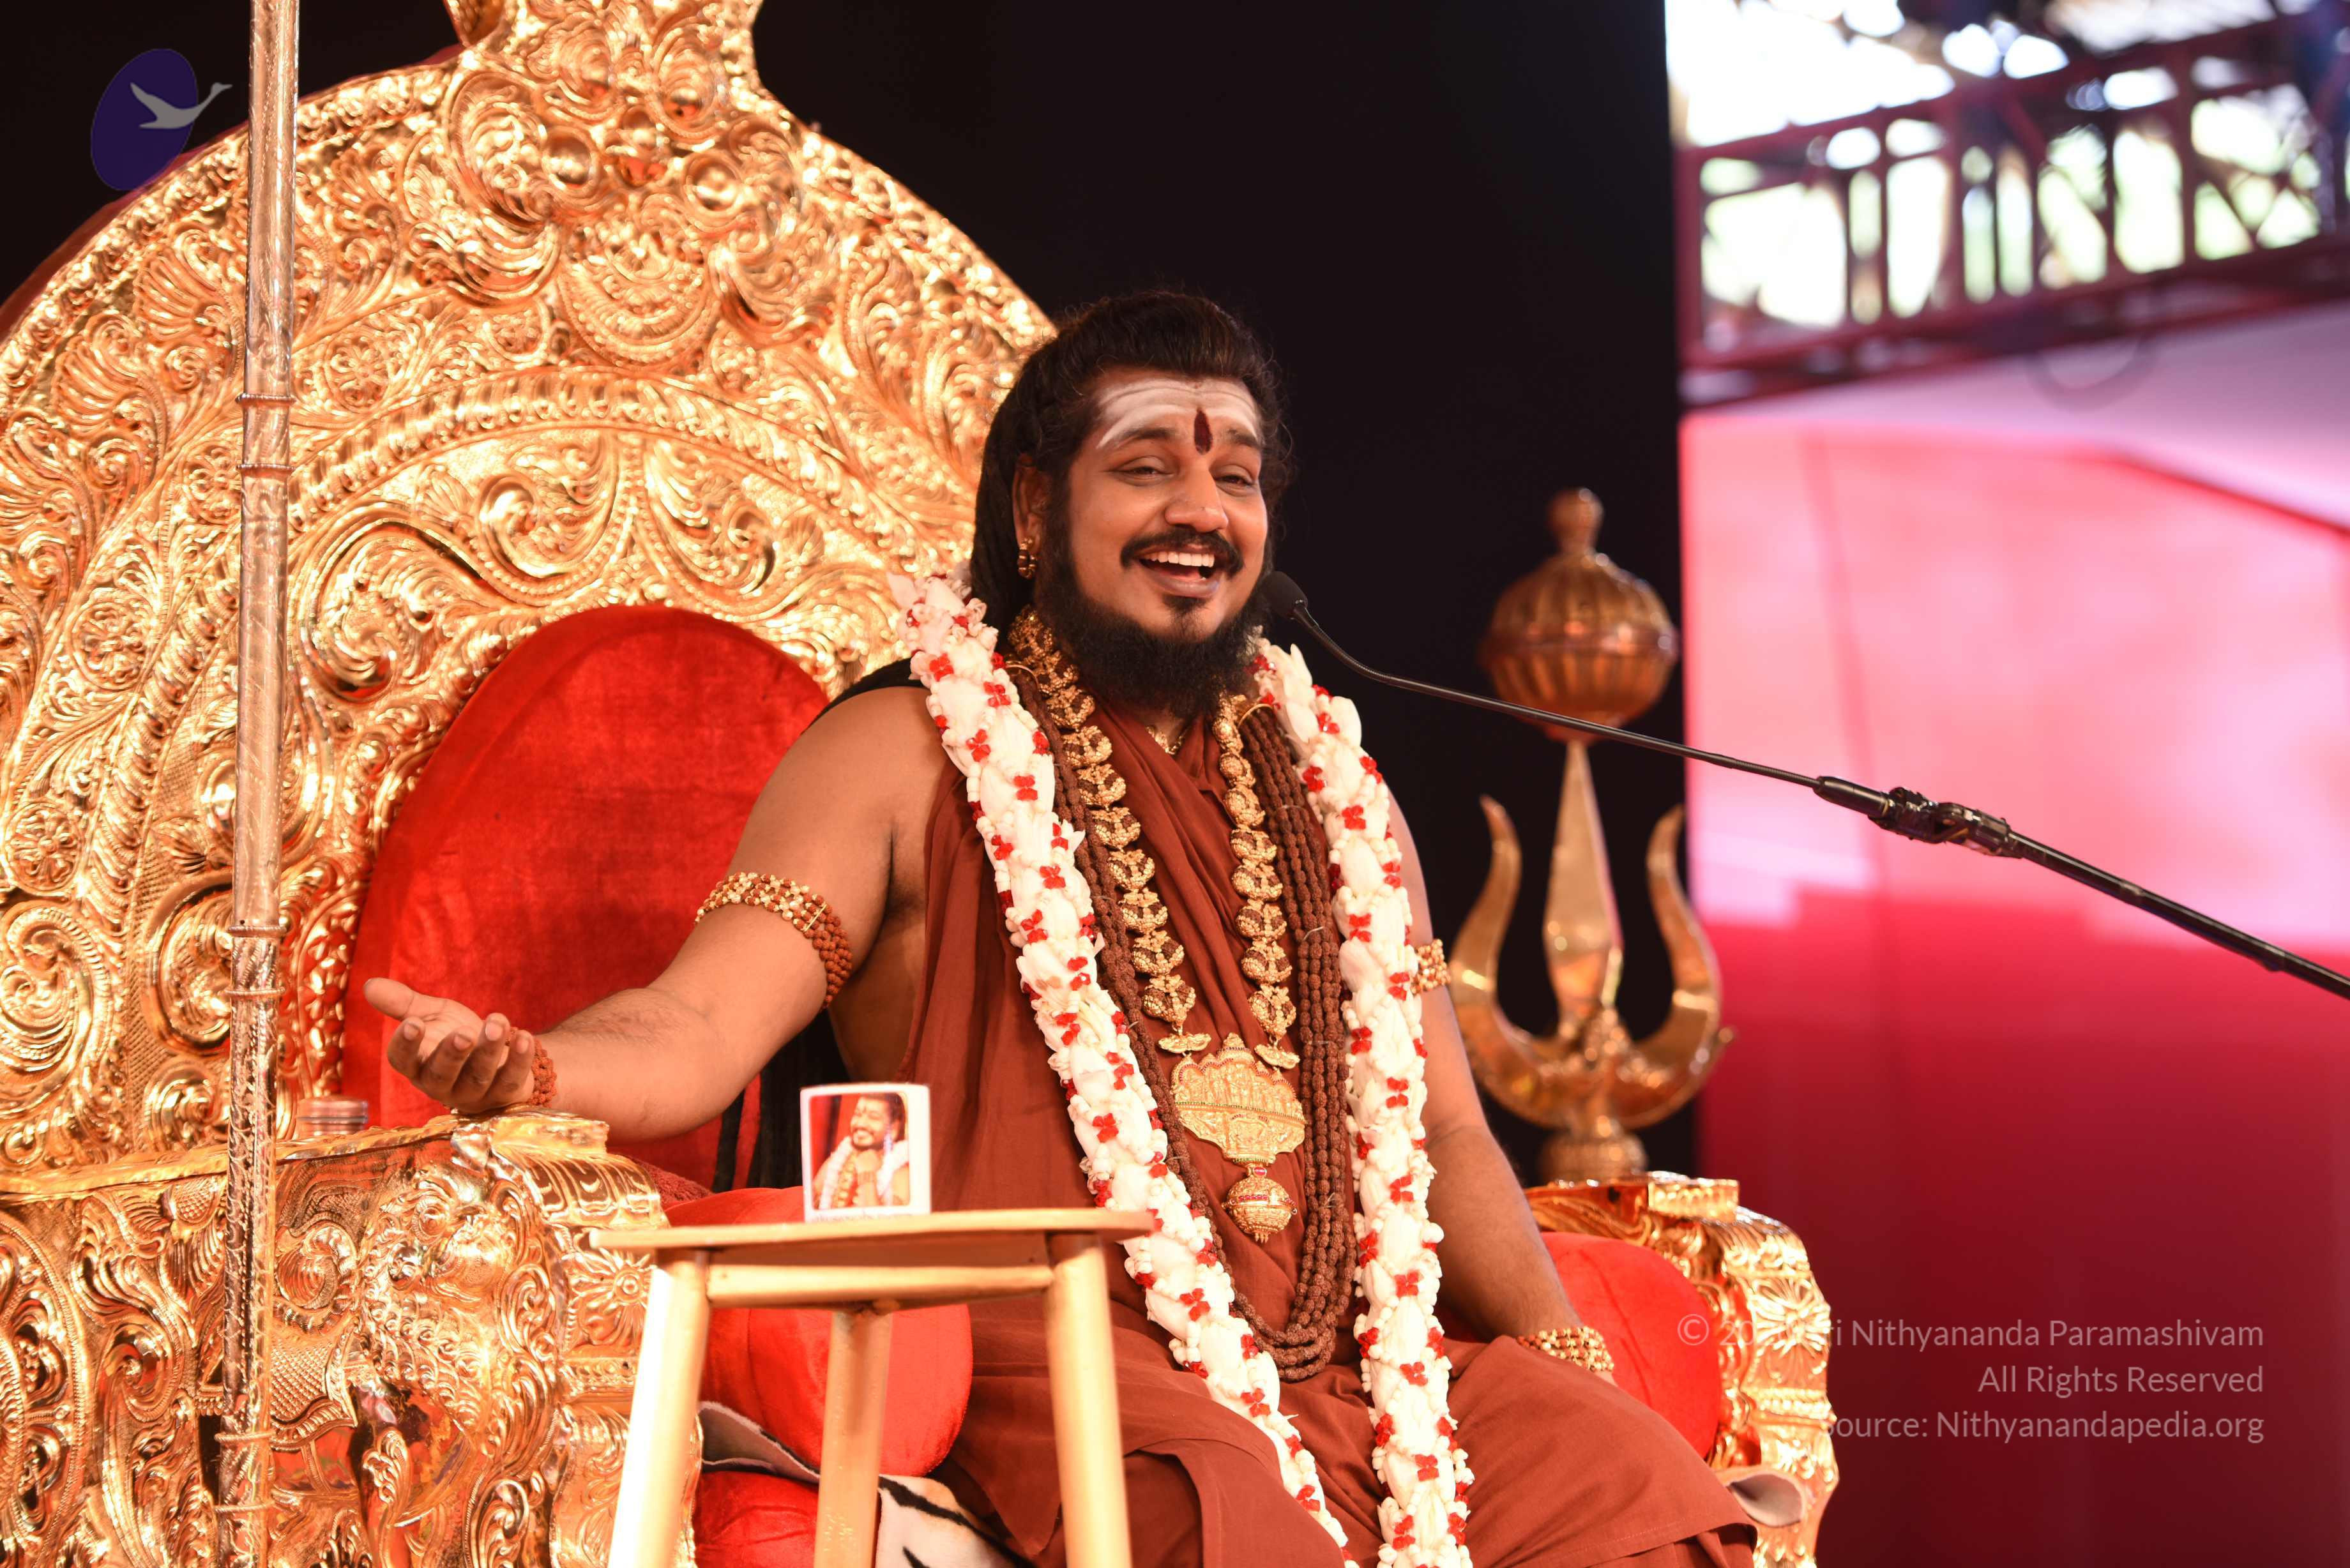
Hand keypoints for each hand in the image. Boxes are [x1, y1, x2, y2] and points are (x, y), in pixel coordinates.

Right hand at [362, 976, 539, 1114]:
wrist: (501, 1055)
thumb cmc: (457, 1034)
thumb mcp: (433, 1016)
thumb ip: (404, 1004)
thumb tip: (368, 985)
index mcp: (418, 1064)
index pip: (403, 1061)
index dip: (406, 1045)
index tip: (414, 1023)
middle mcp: (441, 1084)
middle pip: (442, 1074)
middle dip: (452, 1054)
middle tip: (464, 1033)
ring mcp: (473, 1094)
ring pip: (479, 1076)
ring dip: (489, 1050)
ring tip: (497, 1022)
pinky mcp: (504, 1096)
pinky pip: (511, 1081)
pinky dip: (520, 1059)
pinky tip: (525, 1036)